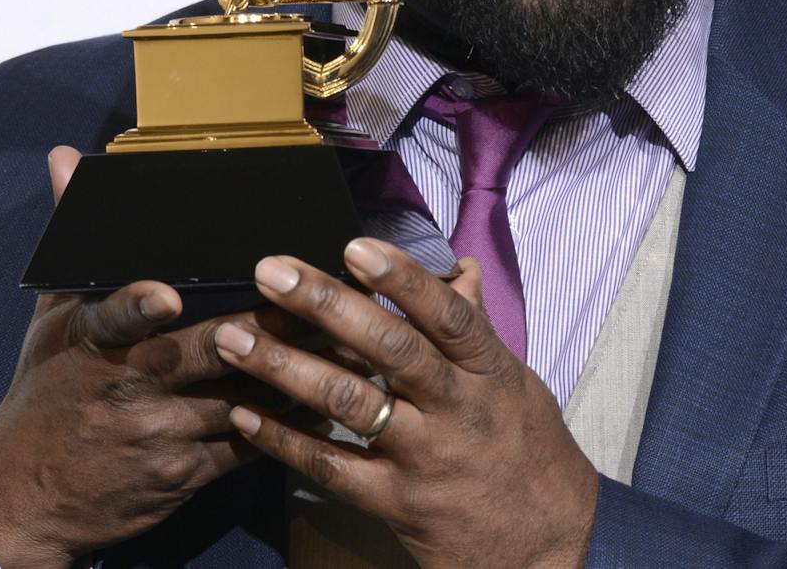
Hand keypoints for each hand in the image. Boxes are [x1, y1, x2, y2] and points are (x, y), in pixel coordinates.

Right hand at [0, 146, 308, 567]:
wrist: (30, 497)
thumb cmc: (52, 390)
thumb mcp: (56, 317)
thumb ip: (76, 240)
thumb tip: (65, 158)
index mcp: (92, 343)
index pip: (111, 318)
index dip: (137, 305)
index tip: (167, 294)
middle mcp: (128, 388)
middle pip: (203, 353)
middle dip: (265, 329)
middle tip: (321, 300)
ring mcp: (159, 434)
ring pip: (240, 399)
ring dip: (299, 374)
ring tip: (356, 345)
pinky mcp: (186, 474)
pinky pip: (248, 445)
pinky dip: (292, 424)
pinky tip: (335, 400)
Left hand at [215, 240, 598, 568]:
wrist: (551, 545)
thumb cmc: (530, 451)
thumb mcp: (517, 382)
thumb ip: (478, 328)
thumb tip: (459, 269)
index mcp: (489, 371)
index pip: (445, 315)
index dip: (402, 278)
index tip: (356, 246)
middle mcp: (457, 408)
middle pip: (389, 349)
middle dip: (325, 305)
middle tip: (272, 271)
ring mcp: (425, 458)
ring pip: (349, 403)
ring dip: (285, 366)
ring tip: (235, 337)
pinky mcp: (397, 504)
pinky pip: (331, 467)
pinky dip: (284, 439)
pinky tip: (245, 413)